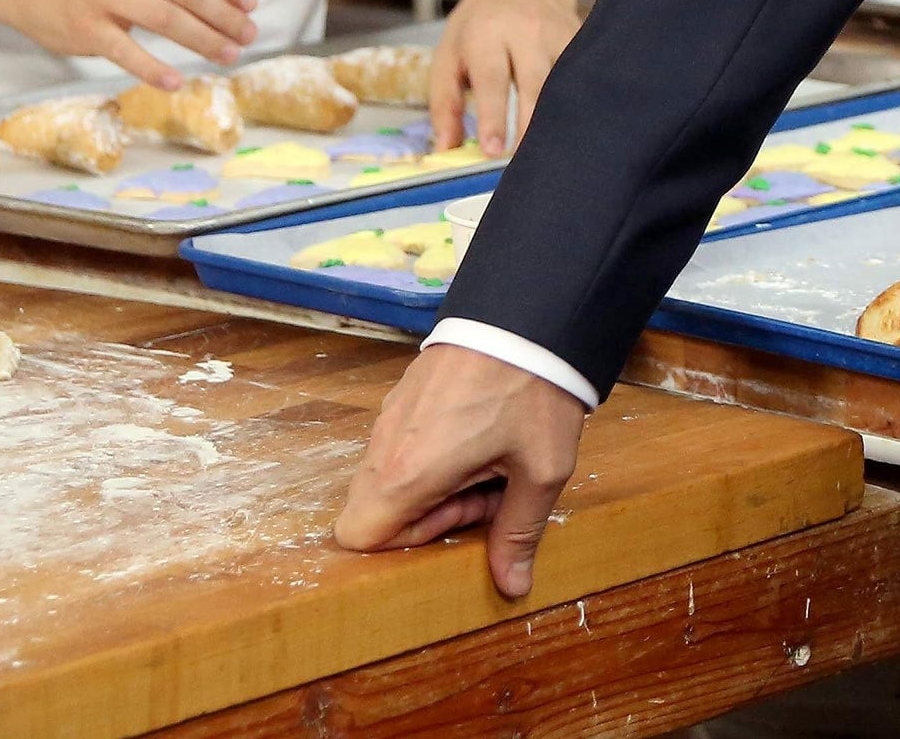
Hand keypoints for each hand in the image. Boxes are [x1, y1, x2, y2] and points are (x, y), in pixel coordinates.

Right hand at [335, 342, 586, 599]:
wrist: (530, 312)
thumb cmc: (534, 391)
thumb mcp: (541, 470)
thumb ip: (519, 531)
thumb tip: (512, 586)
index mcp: (407, 472)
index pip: (358, 538)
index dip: (407, 543)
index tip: (460, 518)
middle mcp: (383, 445)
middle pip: (375, 509)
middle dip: (426, 515)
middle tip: (484, 491)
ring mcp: (388, 416)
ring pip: (388, 477)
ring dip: (431, 485)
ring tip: (488, 461)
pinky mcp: (401, 396)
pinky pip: (399, 446)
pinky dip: (431, 455)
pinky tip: (480, 436)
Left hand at [432, 0, 584, 154]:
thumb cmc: (480, 24)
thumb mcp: (449, 53)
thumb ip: (444, 103)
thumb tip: (445, 149)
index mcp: (487, 33)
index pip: (492, 80)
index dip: (493, 117)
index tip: (493, 151)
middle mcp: (528, 31)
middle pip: (535, 85)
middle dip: (529, 127)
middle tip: (521, 164)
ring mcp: (561, 35)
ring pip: (565, 84)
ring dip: (559, 120)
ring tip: (551, 155)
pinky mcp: (583, 41)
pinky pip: (583, 78)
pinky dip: (578, 105)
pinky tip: (576, 131)